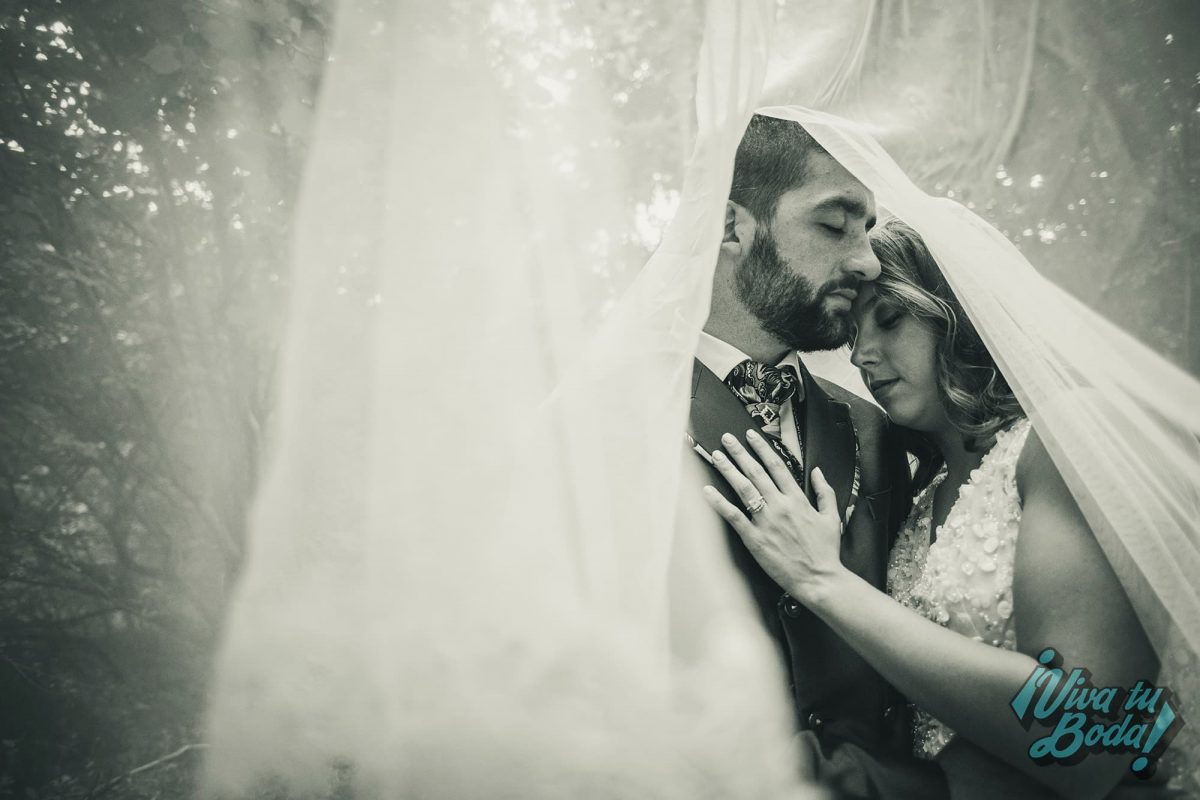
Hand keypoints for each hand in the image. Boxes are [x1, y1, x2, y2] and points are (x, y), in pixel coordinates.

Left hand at [701, 429, 847, 605]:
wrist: (820, 579)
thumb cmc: (825, 552)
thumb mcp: (832, 517)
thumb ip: (824, 492)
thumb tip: (817, 472)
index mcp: (797, 499)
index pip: (776, 466)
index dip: (761, 449)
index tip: (750, 436)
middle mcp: (780, 506)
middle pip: (756, 472)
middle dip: (739, 453)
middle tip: (726, 438)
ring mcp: (766, 521)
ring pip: (743, 488)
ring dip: (728, 470)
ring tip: (716, 456)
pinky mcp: (755, 539)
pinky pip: (734, 516)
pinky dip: (719, 503)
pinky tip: (707, 491)